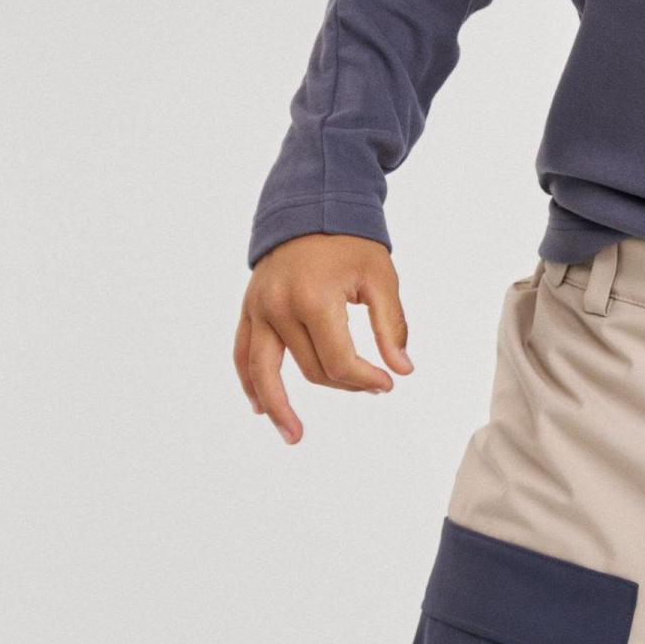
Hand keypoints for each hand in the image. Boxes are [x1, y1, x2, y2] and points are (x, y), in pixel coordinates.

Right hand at [234, 234, 411, 444]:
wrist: (311, 207)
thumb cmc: (350, 242)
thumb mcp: (381, 277)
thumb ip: (391, 326)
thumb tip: (401, 370)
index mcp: (314, 298)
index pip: (339, 361)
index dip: (366, 379)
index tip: (387, 383)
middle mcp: (279, 307)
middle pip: (312, 369)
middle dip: (345, 382)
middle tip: (372, 383)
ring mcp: (258, 309)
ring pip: (265, 371)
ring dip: (279, 407)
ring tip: (293, 436)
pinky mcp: (249, 309)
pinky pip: (243, 352)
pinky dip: (250, 381)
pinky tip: (260, 406)